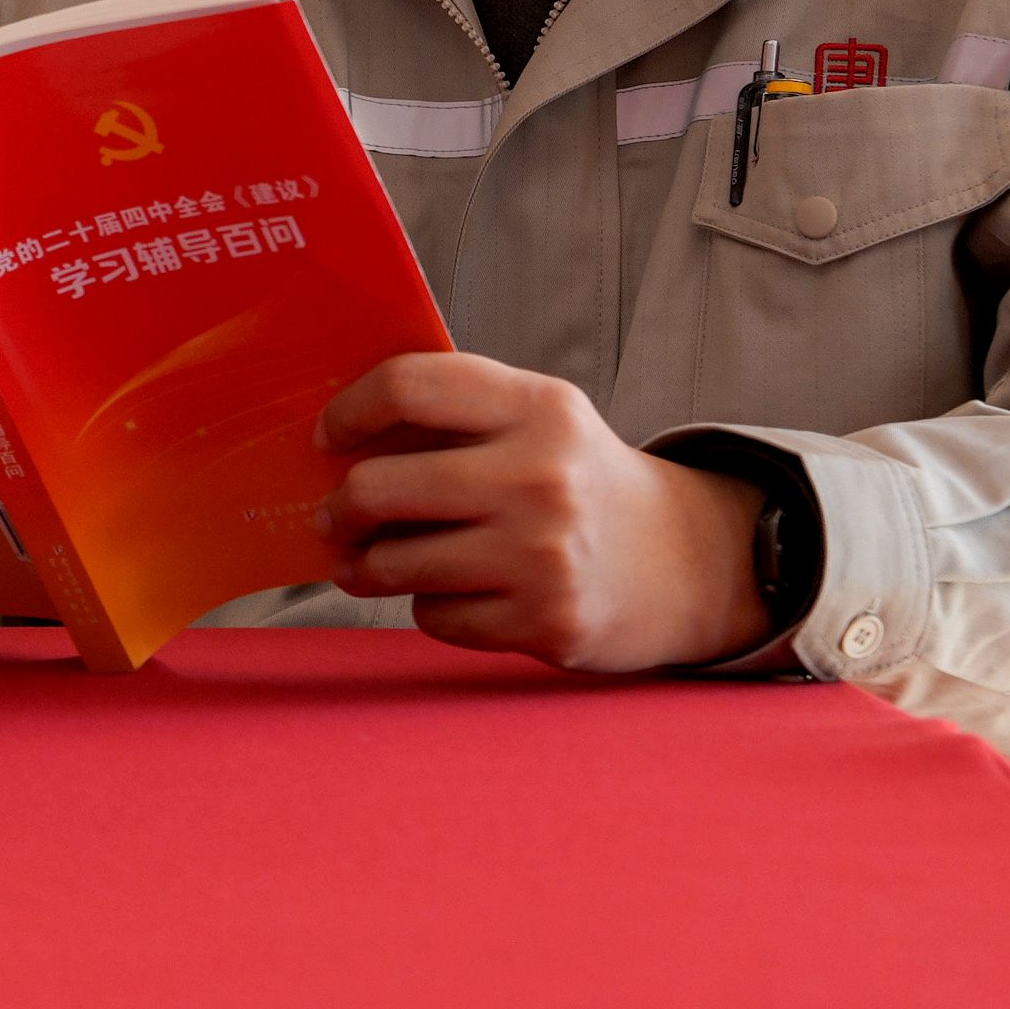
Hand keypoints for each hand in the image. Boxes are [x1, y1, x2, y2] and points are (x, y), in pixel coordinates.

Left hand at [313, 354, 772, 673]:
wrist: (682, 563)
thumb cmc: (580, 482)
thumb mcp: (539, 420)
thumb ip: (459, 413)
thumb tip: (340, 435)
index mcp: (539, 407)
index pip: (410, 386)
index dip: (350, 410)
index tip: (327, 436)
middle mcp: (543, 476)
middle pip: (381, 487)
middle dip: (340, 508)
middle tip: (333, 516)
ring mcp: (544, 555)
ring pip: (397, 563)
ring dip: (368, 566)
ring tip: (366, 562)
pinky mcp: (546, 622)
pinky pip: (436, 617)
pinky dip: (429, 607)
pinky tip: (451, 593)